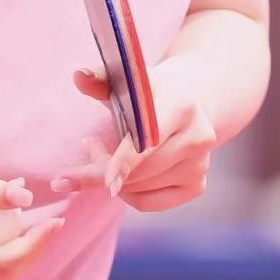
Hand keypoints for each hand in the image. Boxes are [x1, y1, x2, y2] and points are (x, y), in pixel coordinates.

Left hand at [50, 57, 215, 212]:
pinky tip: (122, 172)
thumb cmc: (149, 90)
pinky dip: (127, 193)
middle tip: (87, 146)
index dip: (123, 162)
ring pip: (140, 188)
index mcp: (182, 106)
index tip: (98, 180)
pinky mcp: (196, 186)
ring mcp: (200, 165)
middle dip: (103, 168)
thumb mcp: (128, 80)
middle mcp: (198, 137)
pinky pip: (148, 202)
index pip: (148, 142)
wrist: (189, 99)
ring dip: (113, 178)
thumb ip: (101, 79)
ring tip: (102, 153)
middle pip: (140, 171)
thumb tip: (79, 77)